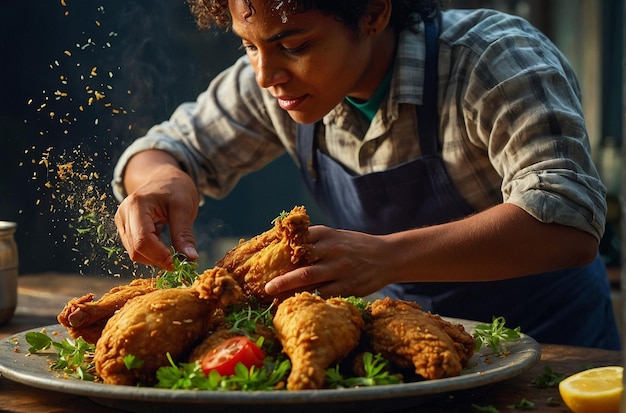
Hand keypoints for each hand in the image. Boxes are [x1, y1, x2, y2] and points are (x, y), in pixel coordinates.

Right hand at [114, 163, 198, 269]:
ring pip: (134, 252)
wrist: (164, 177)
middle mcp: (123, 214)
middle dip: (158, 259)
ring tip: (175, 253)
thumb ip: (184, 234)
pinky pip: (136, 249)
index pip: (143, 240)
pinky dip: (152, 253)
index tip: (179, 264)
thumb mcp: (185, 208)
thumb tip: (190, 259)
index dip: (160, 256)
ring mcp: (122, 222)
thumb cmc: (176, 188)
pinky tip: (165, 248)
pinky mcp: (125, 229)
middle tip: (180, 262)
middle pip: (136, 249)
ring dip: (155, 258)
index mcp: (137, 205)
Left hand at [264, 225, 393, 297]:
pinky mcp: (349, 285)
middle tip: (264, 286)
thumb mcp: (336, 237)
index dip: (278, 249)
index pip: (297, 239)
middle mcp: (332, 249)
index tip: (262, 259)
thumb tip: (282, 249)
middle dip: (281, 275)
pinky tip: (298, 304)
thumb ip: (314, 242)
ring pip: (309, 278)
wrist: (389, 256)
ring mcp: (340, 268)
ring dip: (289, 288)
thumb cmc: (356, 248)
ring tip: (273, 296)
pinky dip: (310, 298)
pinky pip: (325, 293)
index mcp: (326, 234)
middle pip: (300, 262)